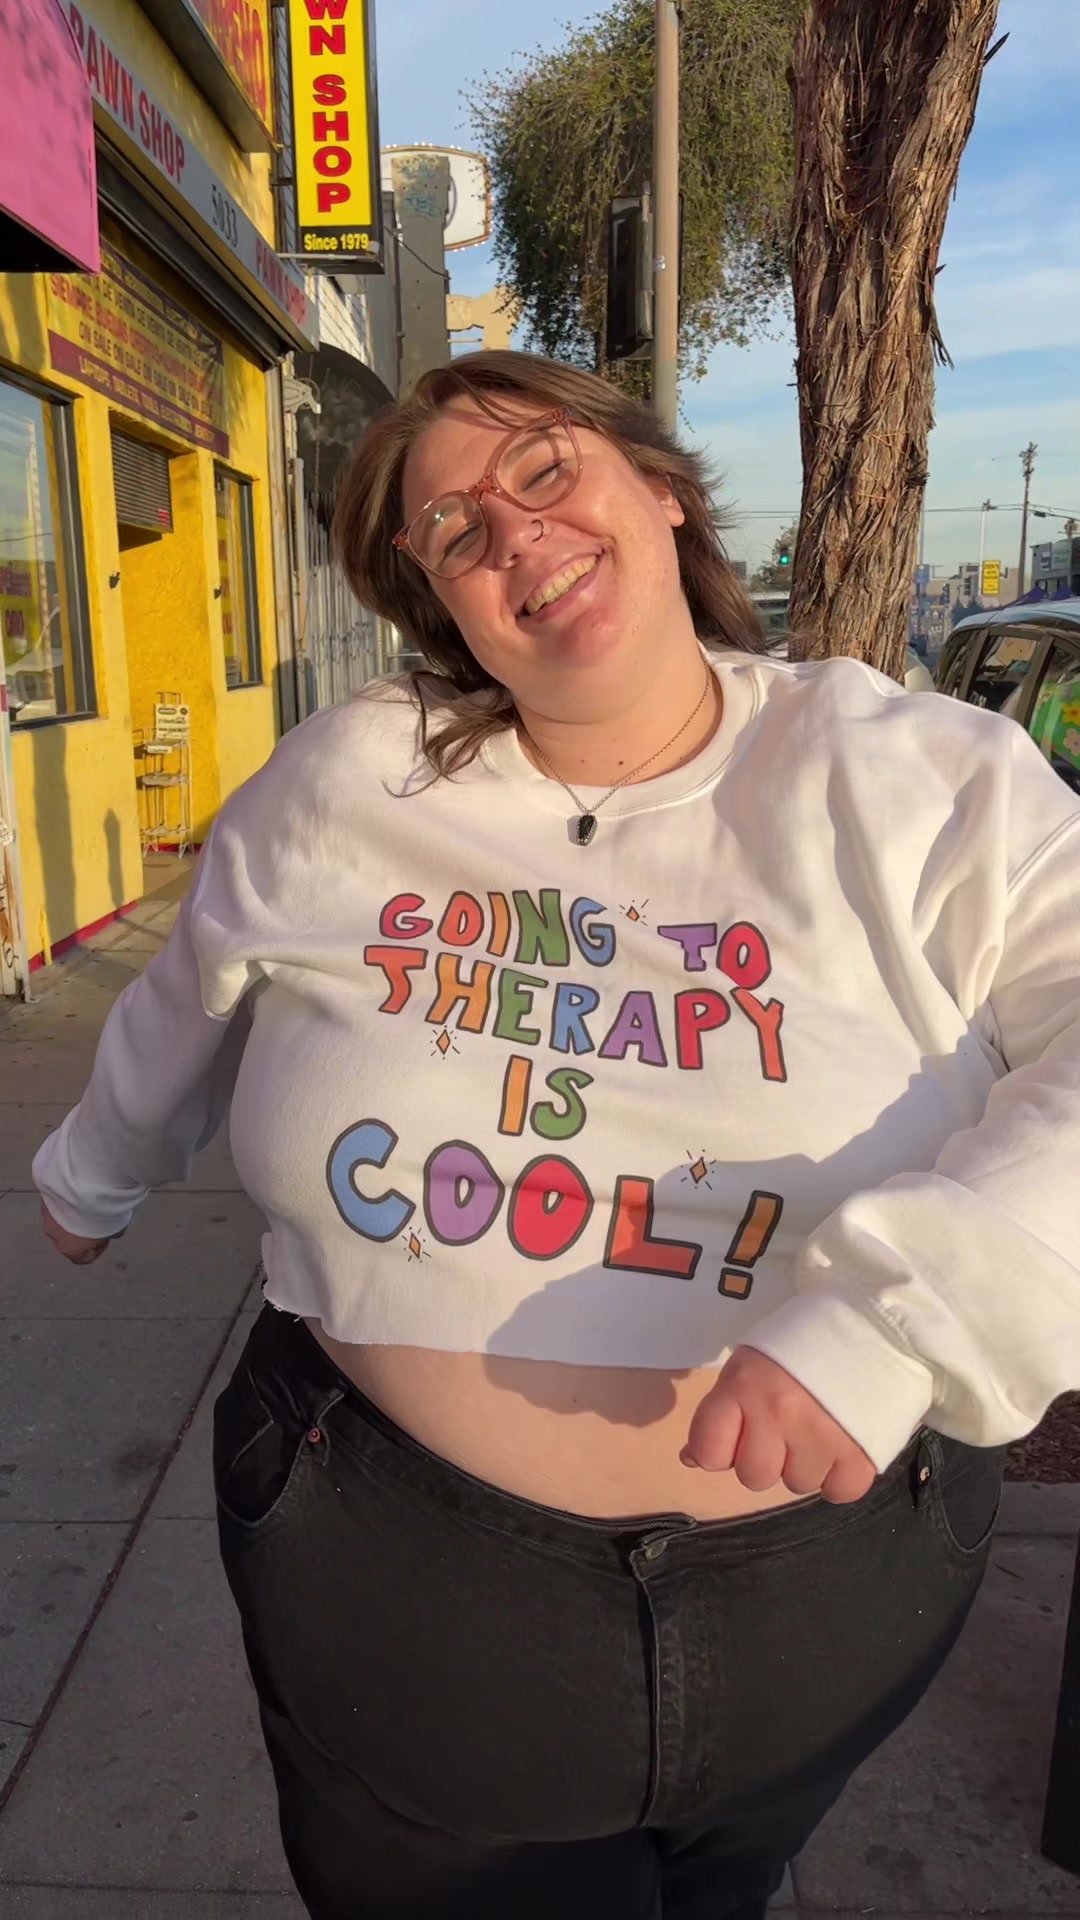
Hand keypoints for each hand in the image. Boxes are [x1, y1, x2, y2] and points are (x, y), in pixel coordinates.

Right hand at [40, 1200, 114, 1266]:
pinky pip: (57, 1206)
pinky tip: (78, 1193)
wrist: (84, 1186)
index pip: (83, 1258)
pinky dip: (66, 1203)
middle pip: (70, 1239)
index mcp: (70, 1249)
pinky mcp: (45, 1200)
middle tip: (96, 1219)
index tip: (105, 1237)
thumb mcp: (116, 1227)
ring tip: (86, 1204)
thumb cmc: (100, 1212)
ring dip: (72, 1217)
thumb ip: (112, 1233)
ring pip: (61, 1222)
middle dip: (82, 1231)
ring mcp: (48, 1218)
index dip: (97, 1249)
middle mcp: (55, 1237)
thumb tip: (114, 1232)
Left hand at [682, 1346, 876, 1504]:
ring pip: (796, 1485)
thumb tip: (691, 1458)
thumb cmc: (804, 1342)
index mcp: (745, 1385)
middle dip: (766, 1458)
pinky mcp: (860, 1455)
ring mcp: (821, 1437)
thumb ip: (721, 1410)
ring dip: (805, 1464)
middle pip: (753, 1477)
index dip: (719, 1450)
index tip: (738, 1434)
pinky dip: (839, 1476)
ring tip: (820, 1426)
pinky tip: (842, 1444)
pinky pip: (837, 1493)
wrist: (876, 1324)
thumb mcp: (751, 1364)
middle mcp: (778, 1413)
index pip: (709, 1452)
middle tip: (786, 1429)